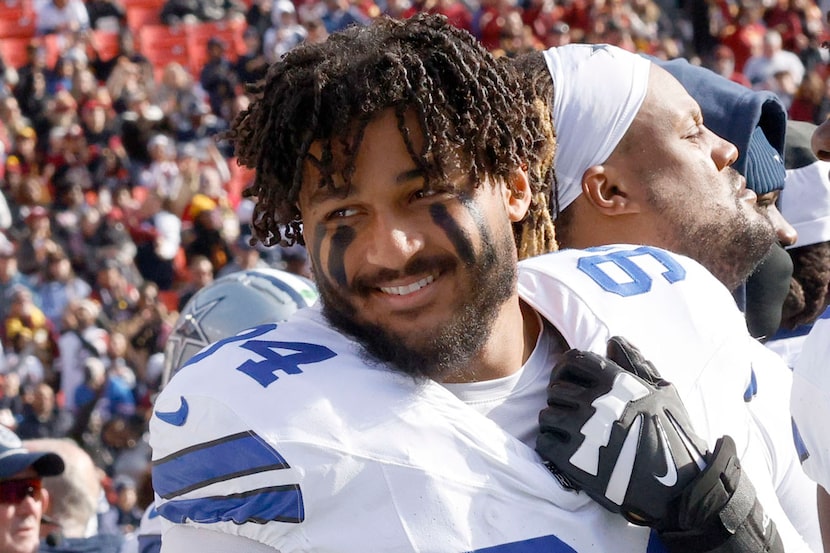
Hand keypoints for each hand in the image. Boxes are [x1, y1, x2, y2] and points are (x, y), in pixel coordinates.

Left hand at [536, 336, 707, 527]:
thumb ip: (635, 363)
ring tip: (570, 431)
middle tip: (573, 410)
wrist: (678, 486)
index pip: (573, 360)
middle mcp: (594, 401)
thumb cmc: (673, 435)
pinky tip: (566, 449)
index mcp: (615, 382)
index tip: (571, 380)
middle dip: (562, 398)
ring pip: (546, 414)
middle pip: (555, 388)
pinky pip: (544, 441)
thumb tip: (613, 341)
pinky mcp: (571, 459)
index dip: (567, 368)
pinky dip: (551, 444)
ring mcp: (581, 430)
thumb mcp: (663, 392)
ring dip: (555, 421)